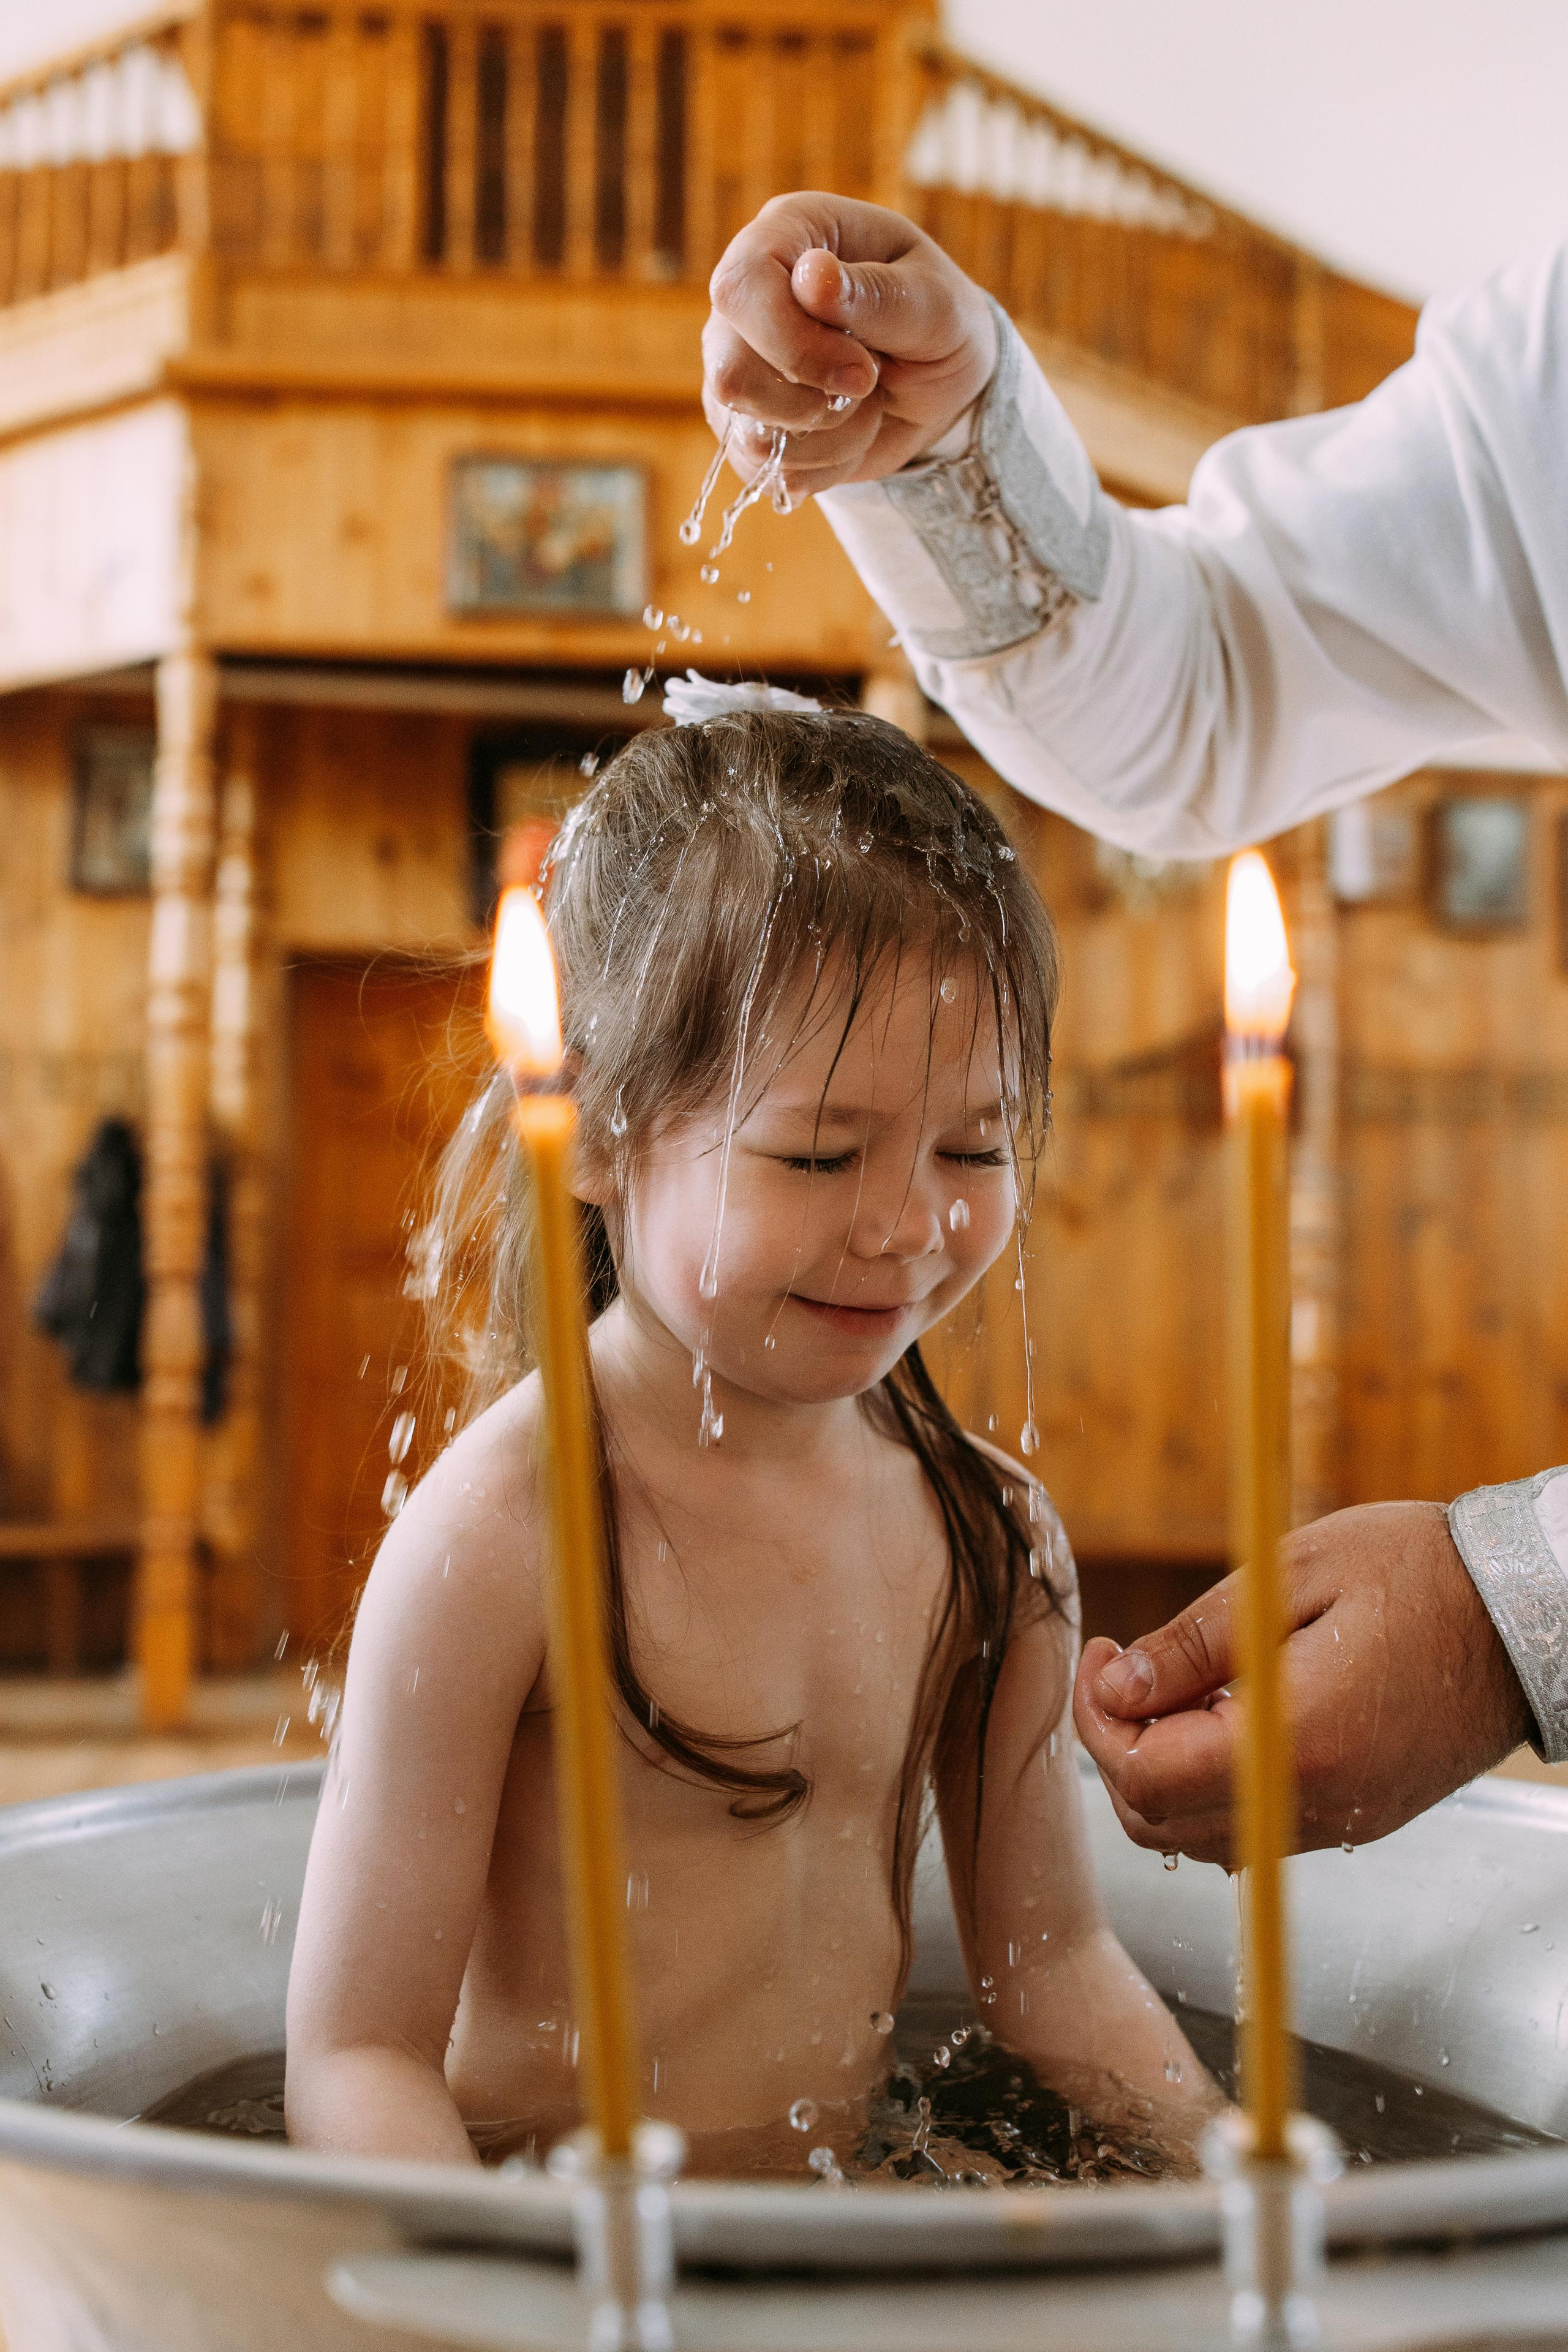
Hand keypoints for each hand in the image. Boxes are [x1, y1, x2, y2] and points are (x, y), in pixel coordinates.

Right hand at [702, 194, 996, 498]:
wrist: (941, 386)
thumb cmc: (940, 323)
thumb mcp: (935, 304)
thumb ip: (878, 293)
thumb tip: (811, 278)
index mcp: (789, 235)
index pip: (740, 288)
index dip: (794, 344)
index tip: (862, 370)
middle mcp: (748, 298)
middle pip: (731, 373)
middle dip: (814, 403)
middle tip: (870, 385)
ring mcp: (739, 362)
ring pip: (748, 432)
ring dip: (828, 436)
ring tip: (866, 402)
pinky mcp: (746, 423)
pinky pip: (765, 470)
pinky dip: (824, 466)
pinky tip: (850, 430)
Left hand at [1072, 1501, 1533, 1863]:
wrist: (1523, 1611)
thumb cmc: (1416, 1574)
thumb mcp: (1292, 1575)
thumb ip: (1195, 1642)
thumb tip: (1117, 1685)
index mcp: (1295, 1744)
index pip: (1146, 1777)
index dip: (1099, 1721)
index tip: (1099, 1656)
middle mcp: (1317, 1804)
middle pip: (1160, 1825)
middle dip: (1119, 1749)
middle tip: (1123, 1669)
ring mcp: (1342, 1821)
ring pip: (1203, 1839)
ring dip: (1162, 1771)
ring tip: (1176, 1684)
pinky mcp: (1360, 1817)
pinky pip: (1254, 1830)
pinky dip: (1213, 1787)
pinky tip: (1224, 1714)